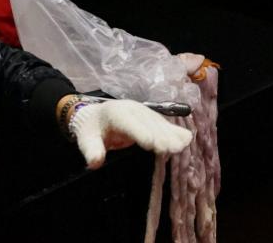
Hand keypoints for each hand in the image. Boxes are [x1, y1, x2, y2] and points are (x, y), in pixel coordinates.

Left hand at [67, 98, 192, 168]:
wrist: (96, 116)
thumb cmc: (92, 129)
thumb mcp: (86, 140)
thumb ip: (91, 150)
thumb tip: (95, 163)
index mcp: (115, 113)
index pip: (128, 122)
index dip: (141, 133)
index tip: (153, 145)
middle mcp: (132, 109)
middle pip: (148, 123)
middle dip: (160, 136)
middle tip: (172, 150)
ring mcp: (144, 111)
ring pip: (159, 123)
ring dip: (170, 135)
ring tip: (181, 146)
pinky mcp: (152, 117)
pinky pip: (165, 124)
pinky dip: (174, 131)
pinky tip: (186, 138)